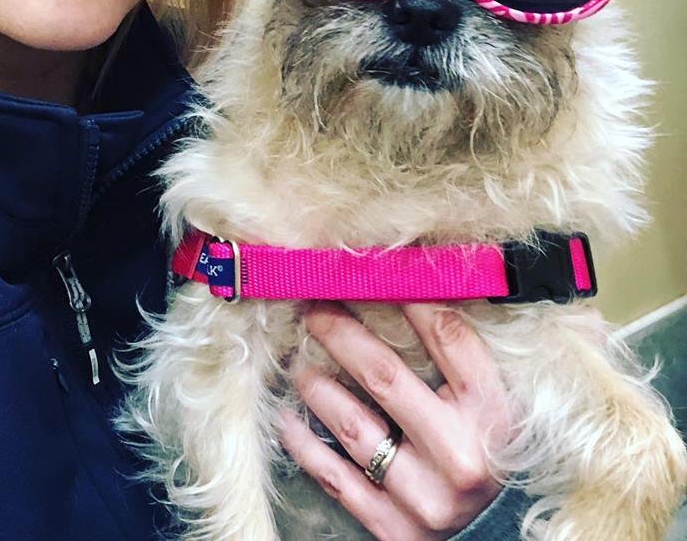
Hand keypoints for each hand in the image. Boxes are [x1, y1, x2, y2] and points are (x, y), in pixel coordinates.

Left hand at [277, 301, 511, 540]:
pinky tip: (287, 416)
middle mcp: (459, 455)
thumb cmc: (492, 455)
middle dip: (339, 332)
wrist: (499, 537)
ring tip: (298, 360)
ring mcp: (423, 496)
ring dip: (316, 385)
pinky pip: (334, 477)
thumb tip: (417, 284)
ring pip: (352, 426)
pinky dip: (304, 443)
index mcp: (492, 415)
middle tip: (313, 307)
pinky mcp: (393, 527)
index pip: (447, 337)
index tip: (374, 271)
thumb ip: (461, 357)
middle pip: (383, 375)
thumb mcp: (495, 406)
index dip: (408, 296)